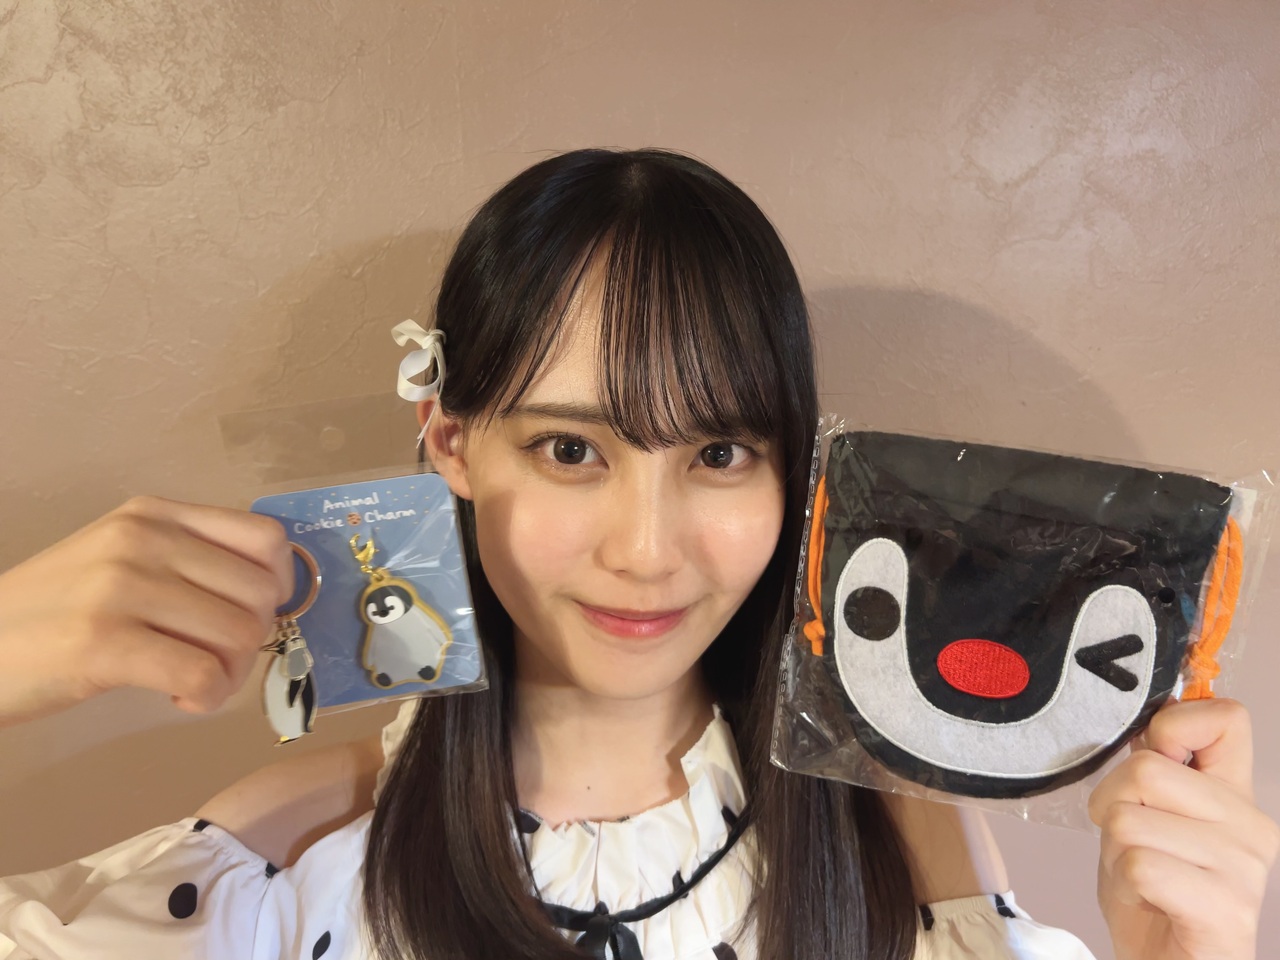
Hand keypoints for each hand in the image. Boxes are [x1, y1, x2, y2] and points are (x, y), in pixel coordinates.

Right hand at [0, 496, 291, 725]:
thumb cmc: (52, 613)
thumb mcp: (120, 560)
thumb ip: (188, 562)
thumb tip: (271, 595)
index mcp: (153, 514)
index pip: (266, 538)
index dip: (278, 585)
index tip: (250, 616)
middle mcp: (142, 539)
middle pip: (261, 593)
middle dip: (252, 640)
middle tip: (212, 660)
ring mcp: (121, 587)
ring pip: (240, 635)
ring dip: (229, 673)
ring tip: (191, 681)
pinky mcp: (103, 643)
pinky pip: (203, 674)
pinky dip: (205, 698)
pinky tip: (175, 698)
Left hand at [1089, 698, 1278, 959]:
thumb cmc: (1150, 895)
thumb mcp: (1143, 818)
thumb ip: (1150, 772)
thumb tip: (1146, 724)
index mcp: (1234, 796)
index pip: (1225, 717)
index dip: (1169, 727)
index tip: (1151, 763)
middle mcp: (1251, 827)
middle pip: (1145, 769)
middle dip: (1112, 804)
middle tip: (1130, 843)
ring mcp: (1244, 869)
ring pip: (1130, 819)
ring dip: (1116, 851)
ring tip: (1141, 877)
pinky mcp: (1226, 909)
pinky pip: (1141, 865)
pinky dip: (1124, 882)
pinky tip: (1147, 901)